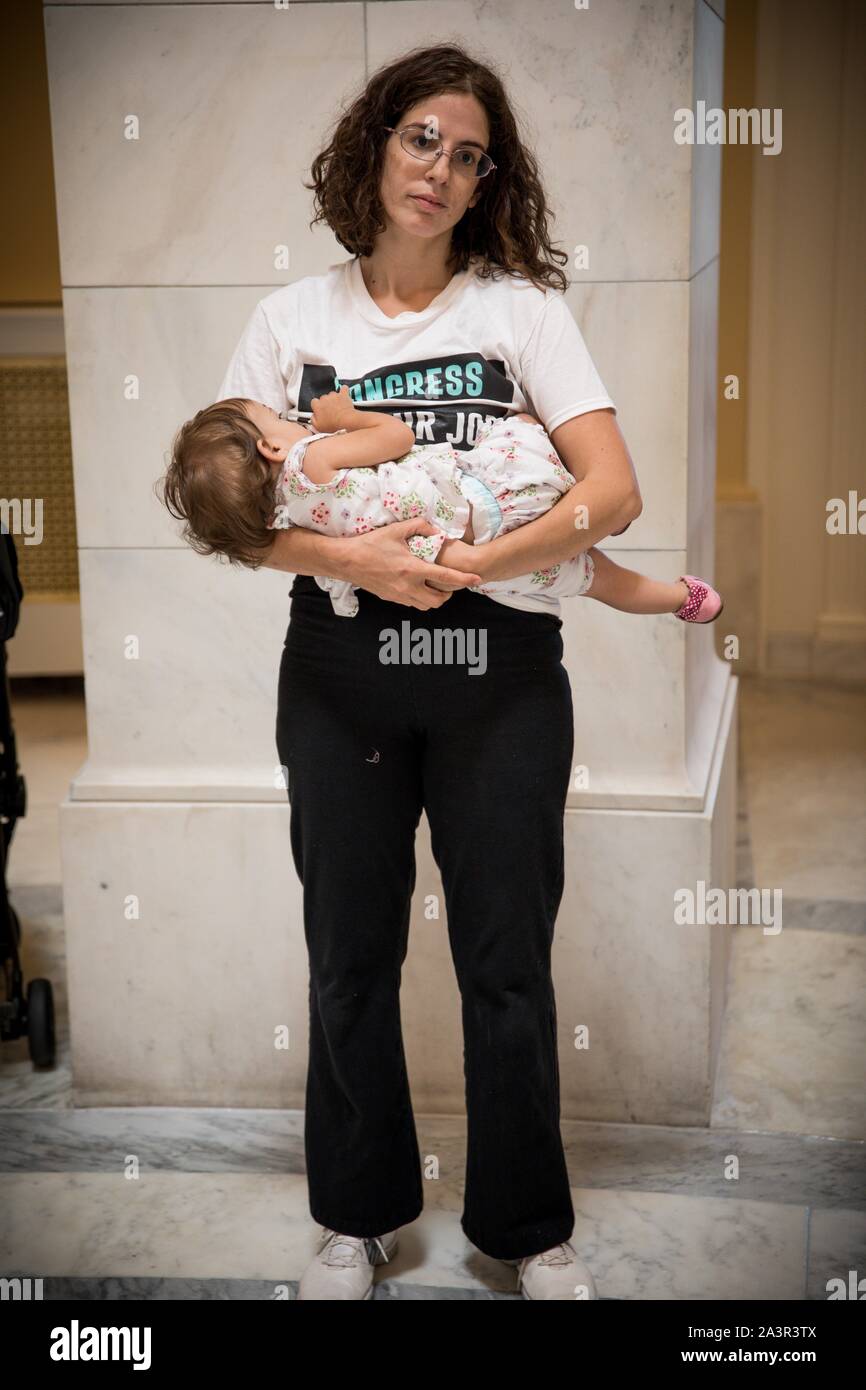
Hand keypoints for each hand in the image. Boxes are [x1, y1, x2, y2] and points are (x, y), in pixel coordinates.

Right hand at [310, 383, 356, 433]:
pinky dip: (343, 391)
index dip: (317, 407)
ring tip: (338, 408)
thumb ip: (313, 420)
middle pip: (323, 398)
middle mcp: (324, 398)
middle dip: (326, 404)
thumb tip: (313, 416)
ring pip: (332, 395)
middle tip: (330, 412)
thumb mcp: (318, 427)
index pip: (314, 402)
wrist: (346, 422)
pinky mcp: (343, 394)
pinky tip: (343, 395)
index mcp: (317, 405)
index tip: (320, 412)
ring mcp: (334, 395)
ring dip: (334, 400)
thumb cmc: (333, 425)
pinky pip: (343, 388)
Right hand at [339, 520, 482, 609]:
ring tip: (435, 585)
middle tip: (450, 582)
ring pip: (426, 606)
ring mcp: (399, 595)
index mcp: (412, 569)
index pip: (446, 577)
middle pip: (439, 600)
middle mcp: (408, 586)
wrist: (346, 561)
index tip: (477, 579)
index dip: (464, 579)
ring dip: (434, 598)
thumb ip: (420, 527)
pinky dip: (420, 598)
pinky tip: (417, 585)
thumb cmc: (371, 543)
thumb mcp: (396, 530)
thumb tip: (437, 531)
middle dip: (449, 593)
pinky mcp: (391, 598)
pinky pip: (412, 604)